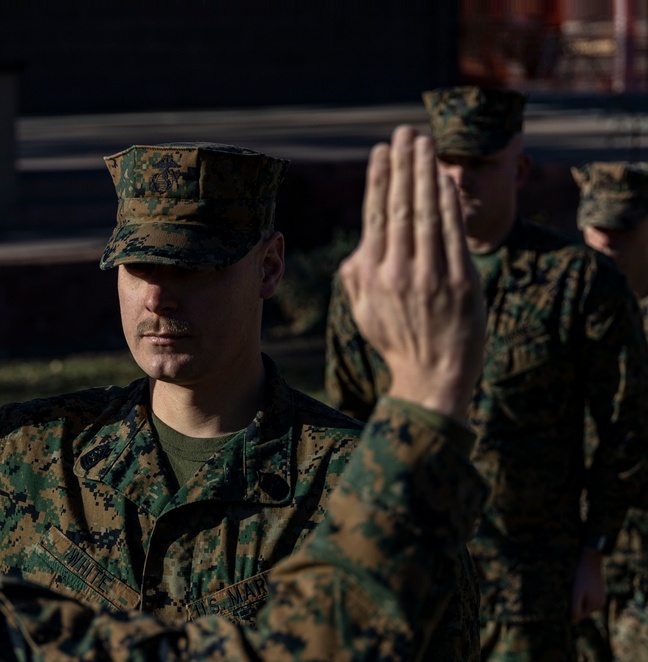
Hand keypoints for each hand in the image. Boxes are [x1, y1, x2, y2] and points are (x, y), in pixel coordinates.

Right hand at [338, 126, 485, 420]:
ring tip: (425, 143)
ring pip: (427, 213)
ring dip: (426, 173)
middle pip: (400, 206)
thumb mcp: (362, 312)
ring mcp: (431, 276)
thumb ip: (354, 277)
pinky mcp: (461, 282)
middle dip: (403, 164)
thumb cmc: (397, 340)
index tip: (382, 151)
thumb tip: (357, 247)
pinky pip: (454, 233)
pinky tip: (446, 178)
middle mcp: (398, 272)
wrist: (432, 375)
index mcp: (371, 276)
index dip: (380, 179)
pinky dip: (450, 202)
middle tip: (405, 133)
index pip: (375, 215)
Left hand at [571, 546, 605, 622]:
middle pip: (581, 609)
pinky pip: (585, 598)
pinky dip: (579, 593)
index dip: (569, 609)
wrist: (591, 561)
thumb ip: (575, 609)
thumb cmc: (582, 577)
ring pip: (582, 603)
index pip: (578, 615)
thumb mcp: (576, 593)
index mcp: (595, 606)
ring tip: (576, 585)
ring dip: (576, 597)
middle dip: (573, 602)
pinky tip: (578, 584)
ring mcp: (600, 598)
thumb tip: (572, 623)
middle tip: (572, 589)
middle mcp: (600, 604)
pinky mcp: (598, 592)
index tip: (566, 600)